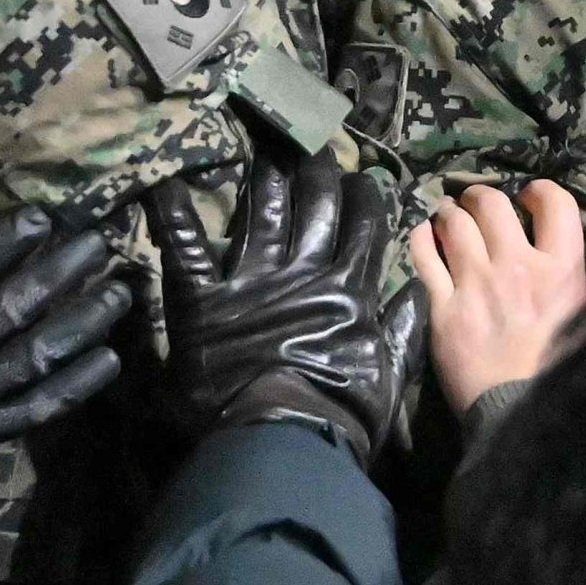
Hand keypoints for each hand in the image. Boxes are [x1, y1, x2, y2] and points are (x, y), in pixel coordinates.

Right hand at [0, 201, 128, 511]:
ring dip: (80, 324)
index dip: (2, 245)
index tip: (43, 217)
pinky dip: (77, 384)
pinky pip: (38, 407)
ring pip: (34, 357)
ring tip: (118, 293)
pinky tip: (110, 358)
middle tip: (99, 243)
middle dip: (58, 274)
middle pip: (9, 311)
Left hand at [152, 151, 427, 465]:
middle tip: (313, 143)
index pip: (363, 226)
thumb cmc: (342, 415)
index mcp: (347, 290)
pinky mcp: (204, 300)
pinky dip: (173, 216)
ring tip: (265, 144)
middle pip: (315, 205)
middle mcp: (301, 273)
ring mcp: (250, 282)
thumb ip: (405, 329)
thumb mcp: (388, 375)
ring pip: (263, 212)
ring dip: (266, 175)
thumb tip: (421, 287)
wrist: (285, 442)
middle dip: (318, 169)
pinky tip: (164, 184)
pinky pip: (186, 250)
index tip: (362, 178)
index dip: (364, 196)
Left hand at [409, 182, 585, 417]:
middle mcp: (515, 265)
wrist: (520, 413)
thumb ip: (575, 287)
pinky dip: (422, 237)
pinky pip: (424, 256)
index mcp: (561, 270)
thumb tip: (567, 268)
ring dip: (450, 213)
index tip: (529, 197)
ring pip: (454, 223)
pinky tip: (424, 234)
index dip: (540, 191)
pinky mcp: (443, 307)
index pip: (556, 203)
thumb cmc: (561, 372)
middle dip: (481, 196)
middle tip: (477, 203)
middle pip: (492, 203)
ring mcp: (475, 283)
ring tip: (450, 216)